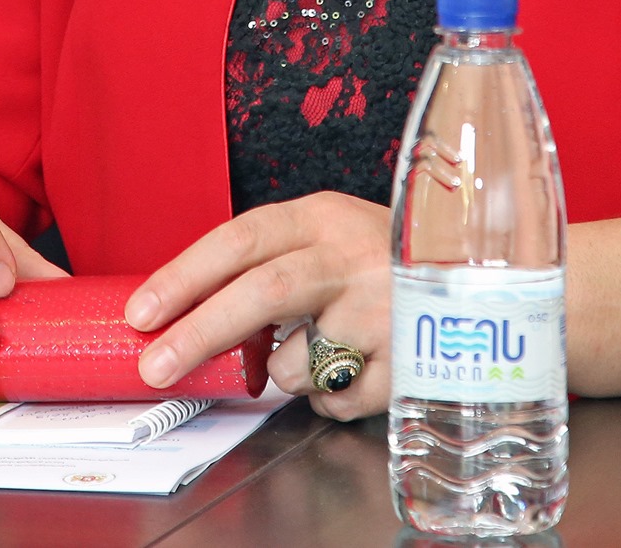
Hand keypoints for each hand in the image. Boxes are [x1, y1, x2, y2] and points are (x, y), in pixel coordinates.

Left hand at [124, 192, 390, 420]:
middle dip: (199, 333)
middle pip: (264, 293)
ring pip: (295, 361)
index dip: (185, 275)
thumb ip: (267, 265)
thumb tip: (181, 311)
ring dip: (280, 374)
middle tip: (156, 365)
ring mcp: (384, 310)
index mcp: (322, 218)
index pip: (241, 238)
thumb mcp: (325, 238)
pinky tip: (347, 370)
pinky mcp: (407, 362)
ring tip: (308, 353)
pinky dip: (324, 399)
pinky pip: (334, 401)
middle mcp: (354, 257)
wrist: (478, 276)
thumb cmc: (379, 260)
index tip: (142, 311)